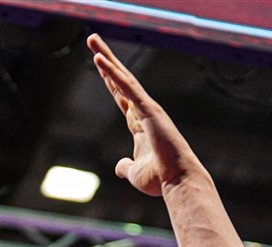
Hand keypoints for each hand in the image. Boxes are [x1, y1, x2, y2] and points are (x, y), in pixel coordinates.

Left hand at [87, 34, 205, 196]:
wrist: (178, 182)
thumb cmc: (161, 180)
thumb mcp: (135, 174)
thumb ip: (125, 167)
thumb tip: (119, 167)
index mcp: (141, 126)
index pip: (122, 99)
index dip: (111, 82)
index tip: (101, 66)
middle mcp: (144, 113)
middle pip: (121, 82)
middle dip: (107, 61)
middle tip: (94, 40)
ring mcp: (147, 109)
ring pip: (124, 78)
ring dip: (107, 57)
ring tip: (92, 39)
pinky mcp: (149, 110)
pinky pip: (127, 87)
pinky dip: (114, 73)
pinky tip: (100, 60)